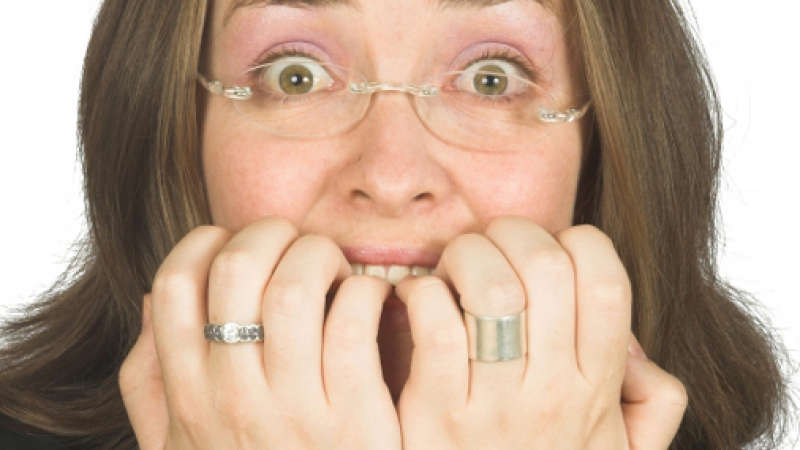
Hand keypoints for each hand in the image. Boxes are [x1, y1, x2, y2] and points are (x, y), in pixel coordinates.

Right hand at [119, 217, 401, 449]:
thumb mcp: (176, 446)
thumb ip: (150, 381)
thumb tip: (151, 304)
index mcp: (188, 394)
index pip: (176, 282)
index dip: (208, 243)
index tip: (239, 244)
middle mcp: (232, 397)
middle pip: (238, 267)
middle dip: (272, 235)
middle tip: (299, 246)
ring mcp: (294, 410)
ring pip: (297, 287)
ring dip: (323, 257)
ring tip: (339, 270)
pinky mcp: (356, 422)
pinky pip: (354, 323)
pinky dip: (367, 293)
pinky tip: (374, 301)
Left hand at [395, 216, 685, 448]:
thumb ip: (650, 405)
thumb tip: (634, 351)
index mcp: (597, 388)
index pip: (603, 279)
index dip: (574, 244)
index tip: (546, 256)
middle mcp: (552, 391)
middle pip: (544, 264)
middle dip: (512, 234)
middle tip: (490, 247)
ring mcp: (493, 404)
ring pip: (490, 286)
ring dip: (465, 256)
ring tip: (451, 270)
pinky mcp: (434, 415)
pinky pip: (434, 322)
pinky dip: (421, 293)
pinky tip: (416, 300)